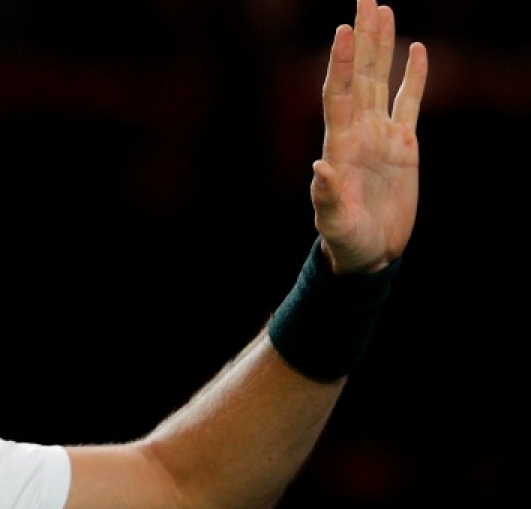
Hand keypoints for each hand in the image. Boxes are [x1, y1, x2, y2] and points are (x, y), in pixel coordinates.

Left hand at [312, 0, 428, 273]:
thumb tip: (319, 169)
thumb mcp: (334, 223)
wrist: (368, 254)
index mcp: (340, 145)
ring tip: (383, 9)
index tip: (343, 29)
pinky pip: (410, 102)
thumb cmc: (345, 241)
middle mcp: (358, 132)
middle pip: (361, 75)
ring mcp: (380, 135)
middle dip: (362, 38)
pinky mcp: (403, 145)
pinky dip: (415, 77)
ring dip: (383, 46)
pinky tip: (418, 49)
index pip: (339, 93)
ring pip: (383, 80)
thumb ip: (326, 198)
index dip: (342, 62)